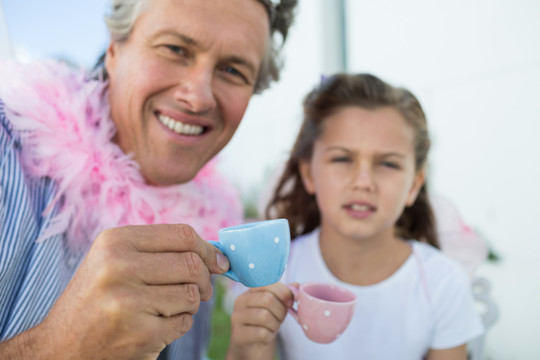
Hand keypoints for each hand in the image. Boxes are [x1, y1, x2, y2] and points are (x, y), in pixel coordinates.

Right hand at [27, 224, 228, 359]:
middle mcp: (119, 267)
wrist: (59, 347)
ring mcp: (128, 302)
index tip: (218, 261)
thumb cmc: (98, 298)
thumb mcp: (116, 261)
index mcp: (116, 242)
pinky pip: (183, 322)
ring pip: (192, 295)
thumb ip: (162, 251)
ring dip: (190, 304)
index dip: (208, 249)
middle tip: (201, 289)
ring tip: (168, 307)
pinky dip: (178, 324)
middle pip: (192, 264)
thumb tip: (218, 256)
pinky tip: (156, 325)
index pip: (183, 234)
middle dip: (205, 279)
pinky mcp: (139, 333)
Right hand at [227, 282, 292, 359]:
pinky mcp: (238, 335)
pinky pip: (261, 333)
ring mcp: (237, 318)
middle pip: (267, 299)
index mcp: (250, 291)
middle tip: (281, 318)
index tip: (290, 302)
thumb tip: (297, 286)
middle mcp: (240, 302)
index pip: (268, 284)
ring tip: (273, 327)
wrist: (252, 346)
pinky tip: (266, 336)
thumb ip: (285, 294)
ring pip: (264, 316)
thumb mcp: (276, 307)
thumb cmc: (266, 323)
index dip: (283, 292)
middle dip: (281, 310)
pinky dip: (269, 335)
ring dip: (275, 324)